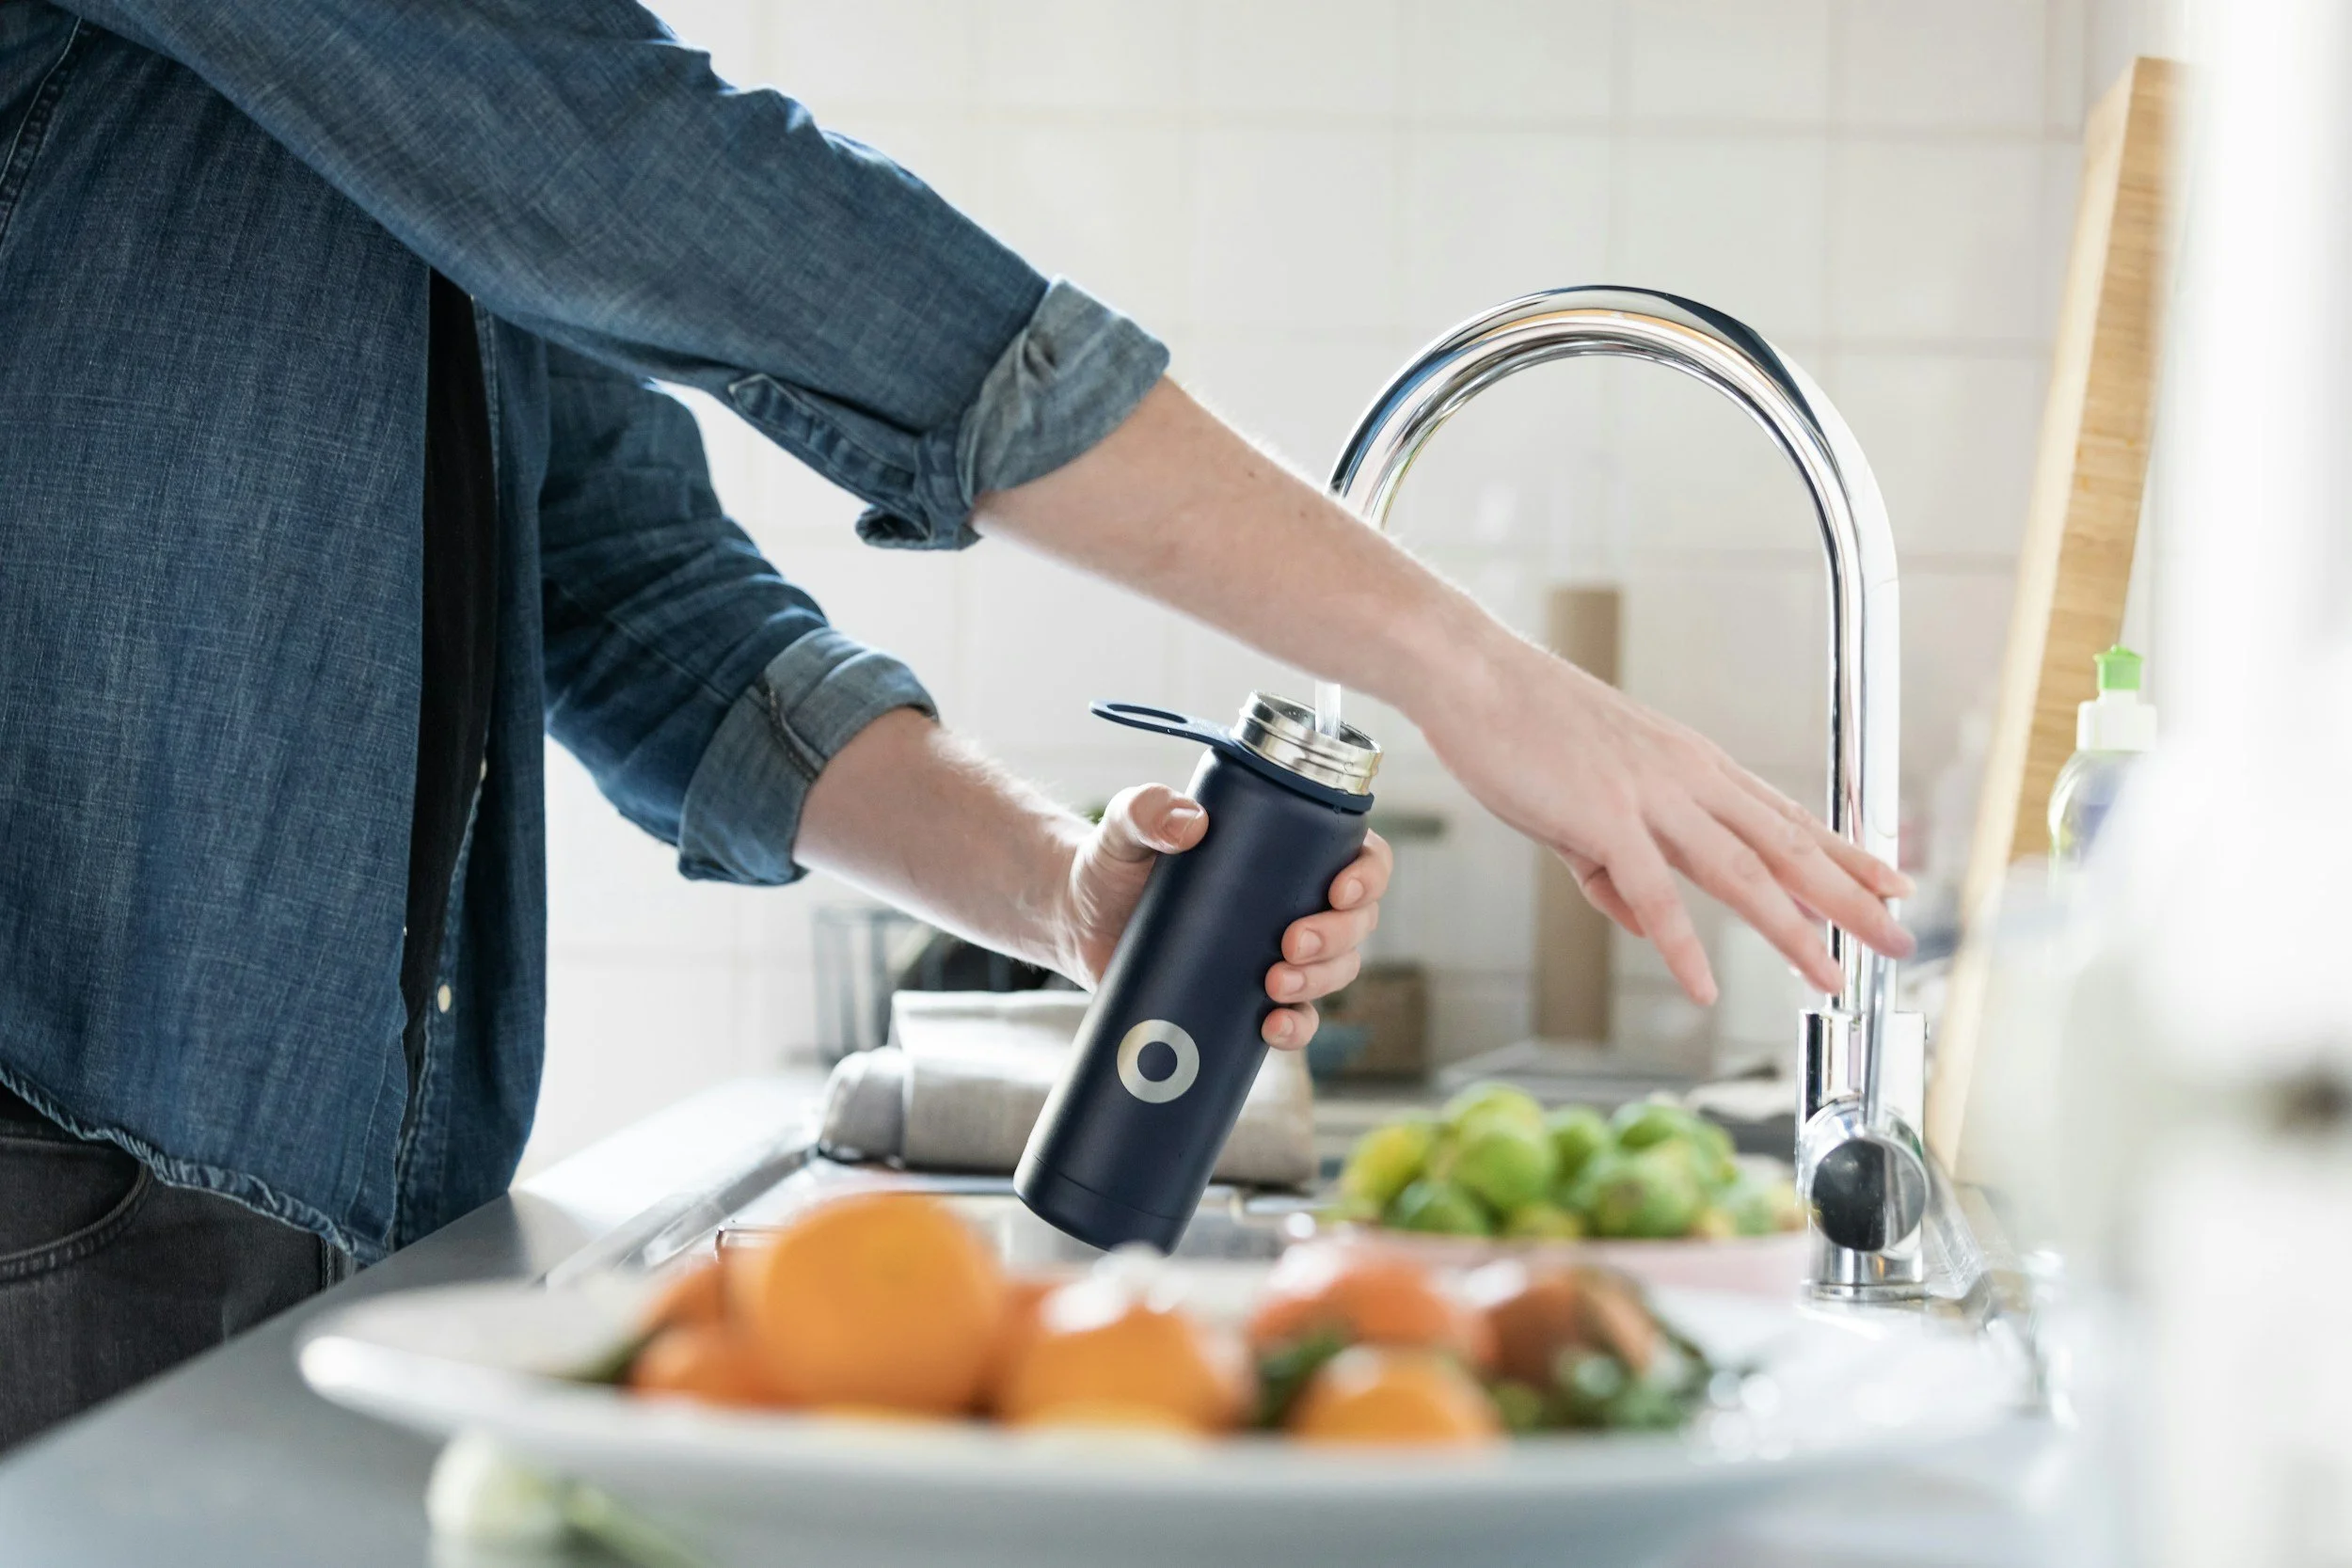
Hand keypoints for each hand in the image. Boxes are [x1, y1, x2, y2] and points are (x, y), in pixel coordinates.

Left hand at [1055, 784, 1392, 1048]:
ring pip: (1336, 971)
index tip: (1339, 890)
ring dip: (1321, 981)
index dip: (1368, 875)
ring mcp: (1277, 953)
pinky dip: (1296, 1029)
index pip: (1359, 855)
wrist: (1079, 921)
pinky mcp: (1250, 998)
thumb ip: (1145, 810)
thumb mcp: (1124, 827)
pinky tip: (1272, 1028)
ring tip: (1274, 985)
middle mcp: (1295, 901)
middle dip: (1338, 937)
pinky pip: (1297, 1019)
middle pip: (1357, 922)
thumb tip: (1189, 823)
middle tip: (1290, 943)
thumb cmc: (1113, 862)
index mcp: (1289, 850)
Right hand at [1414, 631, 1913, 1003]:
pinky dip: (1680, 944)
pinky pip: (1652, 893)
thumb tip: (1641, 923)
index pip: (1786, 816)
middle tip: (1901, 937)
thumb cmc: (1521, 727)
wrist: (1473, 674)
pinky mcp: (1602, 816)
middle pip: (1787, 846)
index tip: (1891, 880)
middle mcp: (1688, 777)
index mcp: (1690, 766)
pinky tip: (1704, 986)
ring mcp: (1650, 795)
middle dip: (1852, 897)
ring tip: (1831, 976)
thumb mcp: (1582, 803)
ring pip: (1741, 873)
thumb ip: (1614, 868)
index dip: (1845, 853)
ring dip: (1793, 929)